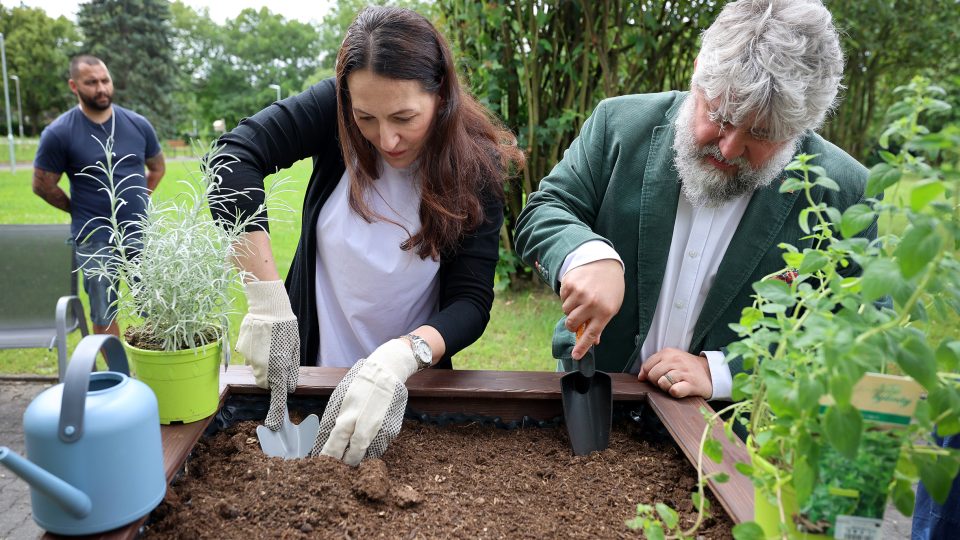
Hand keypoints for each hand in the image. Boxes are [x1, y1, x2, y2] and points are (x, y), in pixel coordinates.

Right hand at [236, 280, 299, 430]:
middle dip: (271, 379)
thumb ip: (292, 370)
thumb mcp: (295, 349)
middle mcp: (264, 368)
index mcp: (280, 368)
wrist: (268, 307)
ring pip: (257, 370)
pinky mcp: (241, 352)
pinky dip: (255, 353)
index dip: (275, 413)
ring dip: (263, 365)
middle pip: (265, 384)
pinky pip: (249, 358)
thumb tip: (290, 387)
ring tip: (270, 345)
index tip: (273, 425)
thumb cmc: (286, 327)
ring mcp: (251, 360)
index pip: (277, 397)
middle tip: (278, 362)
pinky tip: (261, 340)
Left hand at [313, 339, 417, 465]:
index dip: (327, 458)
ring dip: (358, 456)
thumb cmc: (358, 384)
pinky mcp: (392, 431)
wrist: (386, 372)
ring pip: (366, 455)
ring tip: (351, 451)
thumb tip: (320, 443)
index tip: (322, 463)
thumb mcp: (338, 400)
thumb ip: (330, 422)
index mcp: (348, 418)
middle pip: (352, 458)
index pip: (334, 447)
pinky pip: (378, 447)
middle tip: (337, 464)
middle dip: (343, 463)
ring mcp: (380, 431)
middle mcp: (365, 428)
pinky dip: (370, 447)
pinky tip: (365, 438)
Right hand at [559, 259, 623, 359]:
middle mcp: (591, 303)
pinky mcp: (569, 284)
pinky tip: (577, 288)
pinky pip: (562, 298)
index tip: (575, 356)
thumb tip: (594, 341)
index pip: (591, 334)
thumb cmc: (610, 287)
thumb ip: (601, 323)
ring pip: (565, 311)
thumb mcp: (611, 306)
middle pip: (572, 324)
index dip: (582, 347)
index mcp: (605, 311)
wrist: (603, 261)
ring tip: (581, 298)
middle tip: (577, 318)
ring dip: (571, 308)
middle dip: (572, 325)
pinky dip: (567, 297)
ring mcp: (579, 293)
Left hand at [637, 348, 712, 398]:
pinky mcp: (691, 384)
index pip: (647, 367)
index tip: (657, 377)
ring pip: (662, 383)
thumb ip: (653, 365)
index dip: (649, 375)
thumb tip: (640, 377)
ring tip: (673, 385)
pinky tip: (679, 390)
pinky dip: (674, 392)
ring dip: (665, 388)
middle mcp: (676, 360)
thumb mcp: (670, 360)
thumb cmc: (686, 367)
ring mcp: (684, 372)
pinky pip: (674, 390)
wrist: (710, 372)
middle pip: (652, 376)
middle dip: (656, 382)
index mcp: (668, 353)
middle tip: (667, 382)